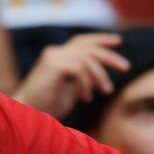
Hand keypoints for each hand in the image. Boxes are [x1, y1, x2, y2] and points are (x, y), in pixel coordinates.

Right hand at [13, 33, 130, 119]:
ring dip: (100, 76)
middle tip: (126, 68)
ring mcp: (53, 57)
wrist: (28, 113)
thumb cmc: (48, 105)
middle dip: (110, 56)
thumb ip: (84, 78)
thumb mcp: (71, 90)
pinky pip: (81, 69)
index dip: (101, 39)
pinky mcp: (53, 65)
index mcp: (58, 55)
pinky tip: (86, 97)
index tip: (118, 41)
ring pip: (88, 59)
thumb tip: (101, 74)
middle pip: (89, 47)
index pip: (82, 42)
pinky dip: (88, 83)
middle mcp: (55, 52)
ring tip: (106, 91)